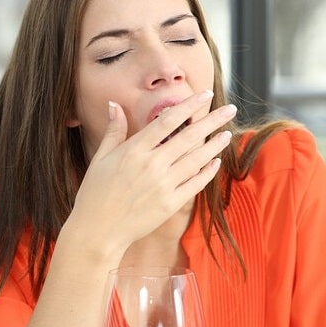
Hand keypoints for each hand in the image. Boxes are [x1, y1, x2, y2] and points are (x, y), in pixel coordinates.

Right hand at [69, 90, 235, 256]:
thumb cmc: (95, 193)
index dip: (189, 106)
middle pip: (189, 137)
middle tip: (230, 109)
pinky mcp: (170, 204)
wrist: (97, 231)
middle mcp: (152, 165)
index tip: (204, 95)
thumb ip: (113, 130)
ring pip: (196, 159)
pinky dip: (207, 172)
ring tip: (228, 134)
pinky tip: (216, 162)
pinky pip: (195, 184)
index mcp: (134, 150)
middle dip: (212, 121)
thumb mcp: (100, 158)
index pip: (168, 121)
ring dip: (215, 145)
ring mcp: (163, 185)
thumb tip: (114, 104)